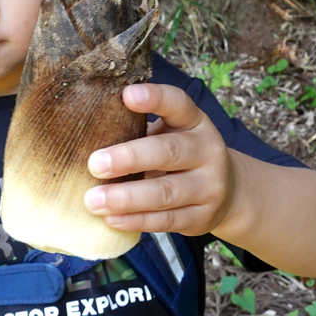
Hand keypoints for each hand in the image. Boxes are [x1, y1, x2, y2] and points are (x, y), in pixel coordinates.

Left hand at [84, 83, 232, 237]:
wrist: (227, 192)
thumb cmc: (181, 155)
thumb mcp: (172, 133)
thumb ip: (141, 127)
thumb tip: (88, 127)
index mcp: (195, 122)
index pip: (177, 103)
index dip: (154, 98)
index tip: (126, 95)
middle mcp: (207, 151)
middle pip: (168, 152)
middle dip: (129, 158)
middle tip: (94, 164)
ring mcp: (209, 187)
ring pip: (166, 193)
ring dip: (126, 198)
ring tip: (93, 200)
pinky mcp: (202, 217)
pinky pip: (166, 221)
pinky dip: (136, 221)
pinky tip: (112, 218)